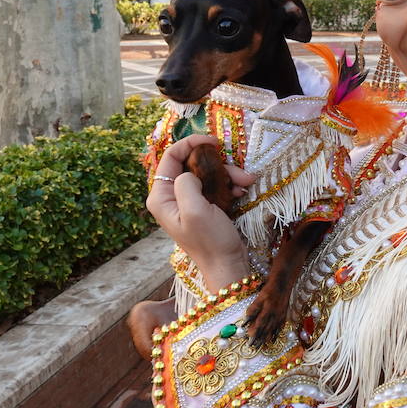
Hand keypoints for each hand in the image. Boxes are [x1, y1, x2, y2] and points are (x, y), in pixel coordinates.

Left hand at [146, 135, 255, 292]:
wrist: (227, 265)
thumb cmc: (210, 242)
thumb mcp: (195, 211)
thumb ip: (186, 184)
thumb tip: (190, 172)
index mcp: (160, 197)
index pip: (170, 157)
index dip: (190, 144)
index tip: (213, 142)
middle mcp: (170, 197)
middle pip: (191, 163)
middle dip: (216, 163)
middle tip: (238, 169)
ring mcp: (187, 201)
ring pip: (206, 172)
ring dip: (228, 174)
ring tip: (246, 181)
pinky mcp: (202, 205)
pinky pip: (214, 184)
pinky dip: (229, 184)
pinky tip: (241, 190)